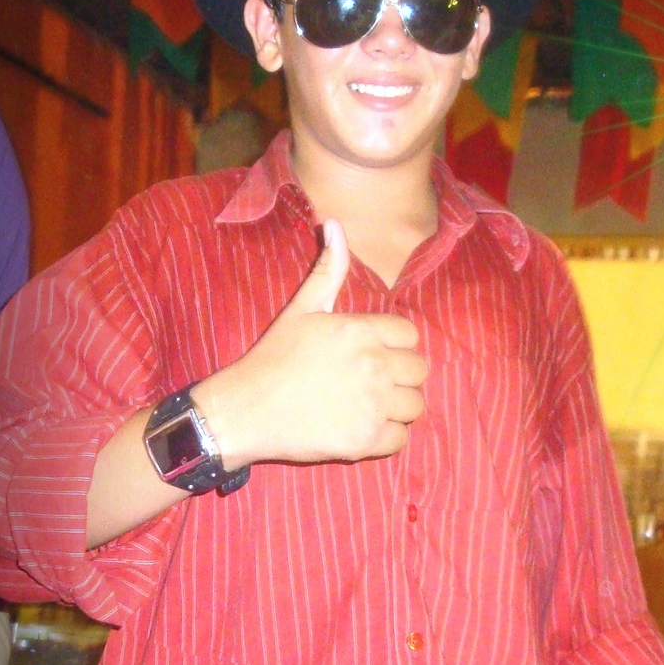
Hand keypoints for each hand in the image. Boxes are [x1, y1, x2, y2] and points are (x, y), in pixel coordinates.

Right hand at [194, 219, 427, 467]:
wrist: (245, 410)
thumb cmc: (273, 358)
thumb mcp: (301, 308)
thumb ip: (328, 269)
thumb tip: (335, 223)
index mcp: (361, 331)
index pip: (410, 335)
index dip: (394, 345)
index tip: (372, 355)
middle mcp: (374, 366)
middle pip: (418, 371)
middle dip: (400, 376)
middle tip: (371, 383)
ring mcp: (372, 405)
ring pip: (415, 406)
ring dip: (398, 408)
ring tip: (370, 406)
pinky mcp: (366, 440)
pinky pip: (402, 439)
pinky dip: (388, 437)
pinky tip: (364, 428)